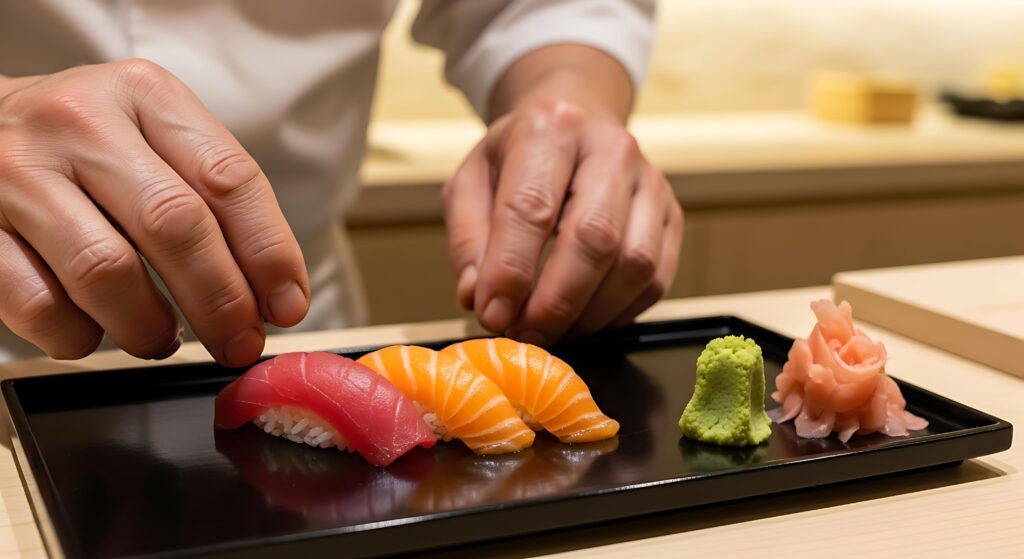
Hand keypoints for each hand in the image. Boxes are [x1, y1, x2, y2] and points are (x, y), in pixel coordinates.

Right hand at [0, 59, 308, 364]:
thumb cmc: (88, 145)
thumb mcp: (155, 138)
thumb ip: (212, 198)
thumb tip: (272, 295)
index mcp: (143, 94)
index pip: (228, 178)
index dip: (269, 252)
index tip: (287, 305)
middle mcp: (78, 121)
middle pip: (174, 224)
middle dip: (221, 301)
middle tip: (240, 343)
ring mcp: (16, 171)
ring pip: (106, 271)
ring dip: (150, 326)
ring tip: (163, 338)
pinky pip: (39, 306)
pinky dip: (80, 336)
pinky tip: (95, 329)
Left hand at [444, 100, 683, 345]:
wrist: (573, 126)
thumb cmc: (518, 160)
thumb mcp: (471, 183)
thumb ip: (470, 242)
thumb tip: (481, 298)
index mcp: (551, 130)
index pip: (532, 208)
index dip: (511, 271)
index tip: (493, 314)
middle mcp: (611, 149)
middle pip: (595, 239)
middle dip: (556, 302)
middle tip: (524, 335)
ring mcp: (651, 182)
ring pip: (635, 265)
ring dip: (589, 315)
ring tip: (551, 331)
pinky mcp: (672, 215)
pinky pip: (655, 280)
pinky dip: (617, 314)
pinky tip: (583, 318)